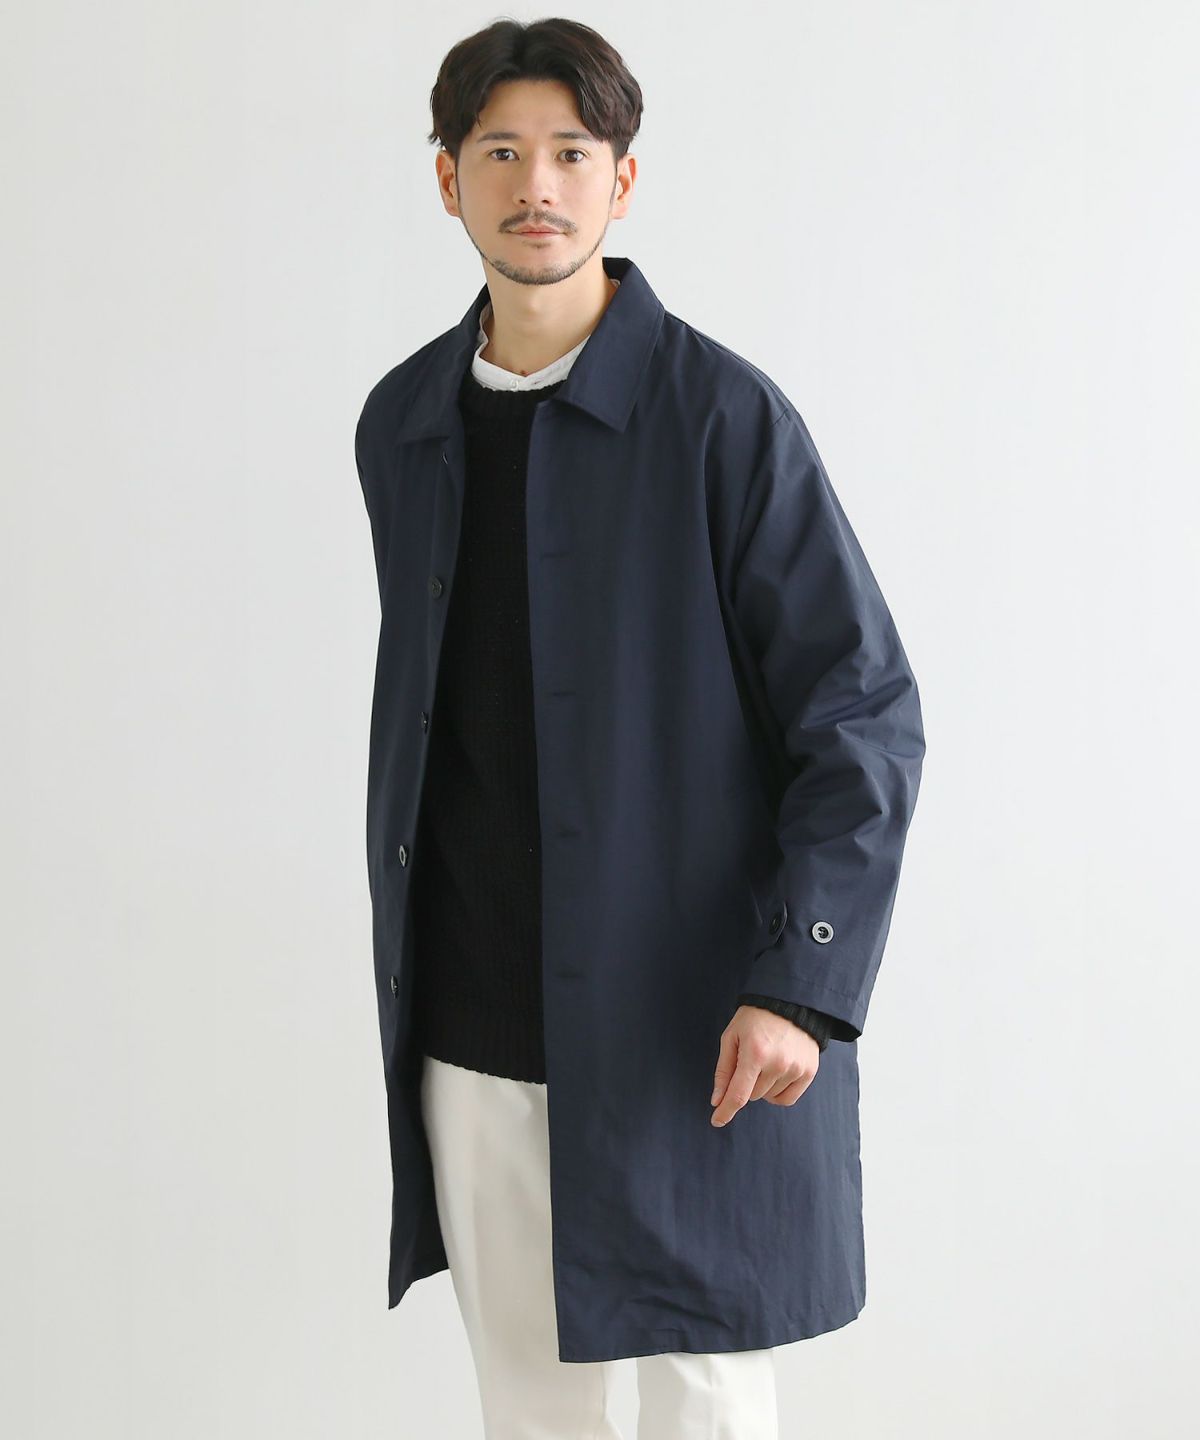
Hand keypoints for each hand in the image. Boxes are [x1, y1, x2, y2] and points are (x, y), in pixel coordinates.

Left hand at [710, 1004, 819, 1126]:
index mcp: (755, 1053)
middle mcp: (778, 1064)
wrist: (790, 1003)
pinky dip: (777, 1093)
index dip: (726, 1111)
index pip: (738, 1094)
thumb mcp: (731, 1037)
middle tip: (749, 1061)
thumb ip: (724, 1070)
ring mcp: (796, 1069)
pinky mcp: (809, 1072)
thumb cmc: (754, 1019)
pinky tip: (775, 1075)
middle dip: (745, 1084)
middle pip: (752, 1096)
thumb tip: (718, 1100)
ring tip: (765, 1061)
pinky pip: (787, 1099)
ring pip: (768, 1097)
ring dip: (762, 1087)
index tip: (717, 1121)